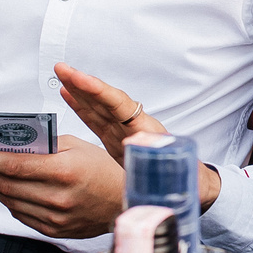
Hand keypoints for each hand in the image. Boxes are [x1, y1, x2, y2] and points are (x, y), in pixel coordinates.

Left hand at [0, 136, 124, 239]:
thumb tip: (12, 142)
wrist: (124, 202)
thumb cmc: (105, 171)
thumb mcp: (77, 146)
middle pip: (6, 185)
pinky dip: (6, 201)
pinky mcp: (53, 230)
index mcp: (65, 172)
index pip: (15, 165)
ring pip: (9, 202)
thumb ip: (44, 144)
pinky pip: (20, 215)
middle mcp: (58, 197)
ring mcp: (54, 217)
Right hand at [53, 64, 221, 207]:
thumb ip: (156, 157)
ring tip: (61, 74)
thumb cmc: (184, 177)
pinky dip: (81, 106)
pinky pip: (95, 118)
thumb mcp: (172, 169)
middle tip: (63, 69)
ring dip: (79, 90)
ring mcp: (123, 130)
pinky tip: (68, 94)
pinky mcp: (115, 137)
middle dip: (83, 84)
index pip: (121, 105)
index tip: (83, 80)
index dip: (101, 93)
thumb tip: (141, 146)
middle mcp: (133, 125)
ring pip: (98, 106)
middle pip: (106, 100)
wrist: (190, 183)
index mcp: (146, 130)